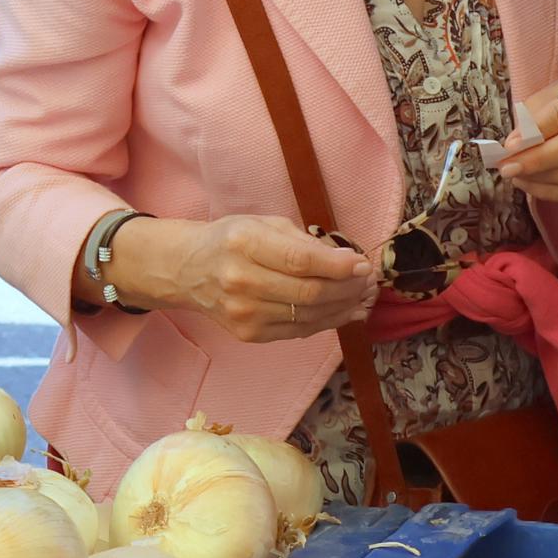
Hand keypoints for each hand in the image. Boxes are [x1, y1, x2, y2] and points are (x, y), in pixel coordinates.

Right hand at [122, 213, 375, 343]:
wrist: (188, 271)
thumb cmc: (231, 240)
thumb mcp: (263, 223)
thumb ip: (303, 241)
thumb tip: (348, 262)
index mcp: (244, 242)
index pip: (300, 261)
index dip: (338, 266)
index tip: (363, 264)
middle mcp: (241, 280)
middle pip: (309, 293)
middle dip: (348, 288)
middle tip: (368, 281)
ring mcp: (244, 313)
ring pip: (309, 316)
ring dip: (345, 307)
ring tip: (364, 296)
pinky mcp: (250, 334)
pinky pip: (300, 331)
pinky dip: (328, 322)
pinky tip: (346, 312)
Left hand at [495, 69, 557, 206]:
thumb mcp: (551, 92)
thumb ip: (532, 114)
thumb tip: (514, 144)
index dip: (538, 130)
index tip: (510, 144)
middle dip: (537, 159)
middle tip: (507, 167)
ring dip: (545, 178)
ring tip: (516, 175)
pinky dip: (552, 192)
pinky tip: (530, 184)